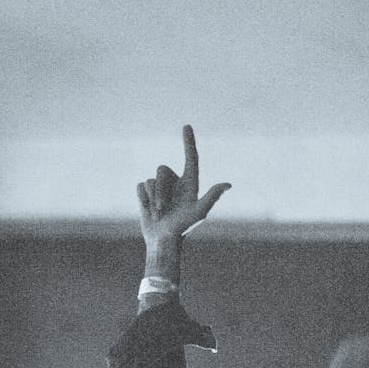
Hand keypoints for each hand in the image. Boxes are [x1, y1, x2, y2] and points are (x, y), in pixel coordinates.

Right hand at [137, 124, 230, 248]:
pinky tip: (148, 210)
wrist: (163, 241)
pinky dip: (142, 198)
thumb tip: (228, 185)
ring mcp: (160, 188)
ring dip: (152, 198)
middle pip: (162, 170)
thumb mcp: (199, 212)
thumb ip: (212, 196)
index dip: (189, 142)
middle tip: (162, 209)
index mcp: (190, 183)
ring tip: (158, 213)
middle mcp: (176, 183)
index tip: (186, 126)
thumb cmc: (183, 228)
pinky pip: (140, 186)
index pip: (191, 158)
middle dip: (160, 190)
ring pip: (150, 180)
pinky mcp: (146, 194)